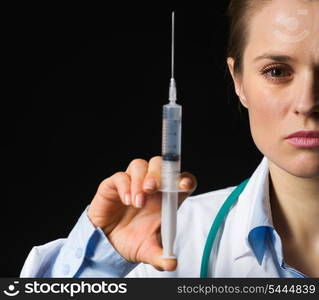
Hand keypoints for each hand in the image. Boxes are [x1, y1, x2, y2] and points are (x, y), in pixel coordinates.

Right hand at [87, 156, 196, 270]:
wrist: (108, 243)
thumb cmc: (133, 240)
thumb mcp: (149, 250)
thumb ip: (161, 256)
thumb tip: (171, 263)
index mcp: (165, 199)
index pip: (179, 179)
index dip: (184, 178)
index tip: (184, 184)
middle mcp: (150, 187)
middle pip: (159, 164)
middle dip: (158, 173)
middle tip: (151, 189)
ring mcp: (132, 183)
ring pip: (140, 165)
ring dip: (139, 180)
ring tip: (137, 202)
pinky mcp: (114, 185)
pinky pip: (120, 175)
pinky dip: (124, 185)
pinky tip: (126, 200)